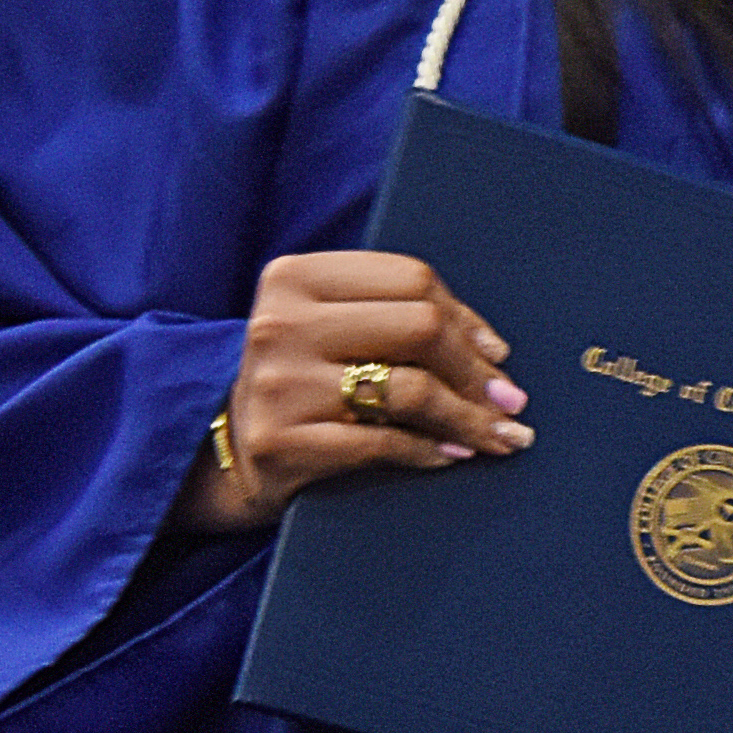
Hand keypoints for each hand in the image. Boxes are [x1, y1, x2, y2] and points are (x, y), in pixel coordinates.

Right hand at [173, 251, 531, 532]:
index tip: (497, 353)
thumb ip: (396, 317)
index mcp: (295, 277)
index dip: (467, 319)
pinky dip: (430, 451)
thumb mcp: (330, 327)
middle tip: (510, 401)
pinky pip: (383, 442)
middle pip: (420, 328)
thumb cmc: (300, 378)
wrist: (222, 449)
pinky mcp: (281, 441)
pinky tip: (453, 455)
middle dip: (477, 370)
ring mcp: (278, 383)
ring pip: (410, 390)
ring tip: (501, 435)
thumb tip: (494, 353)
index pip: (412, 279)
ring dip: (468, 418)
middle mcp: (280, 323)